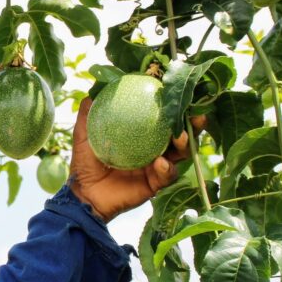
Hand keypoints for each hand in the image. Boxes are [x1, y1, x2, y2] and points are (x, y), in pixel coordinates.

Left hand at [67, 98, 200, 222]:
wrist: (84, 193)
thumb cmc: (85, 162)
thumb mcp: (84, 134)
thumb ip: (89, 112)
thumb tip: (93, 88)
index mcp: (143, 133)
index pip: (164, 116)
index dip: (176, 105)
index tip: (181, 93)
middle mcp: (155, 147)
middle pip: (181, 132)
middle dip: (192, 123)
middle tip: (197, 115)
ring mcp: (158, 165)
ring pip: (181, 153)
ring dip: (185, 144)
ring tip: (180, 137)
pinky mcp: (156, 183)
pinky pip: (167, 175)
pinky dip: (166, 168)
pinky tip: (160, 163)